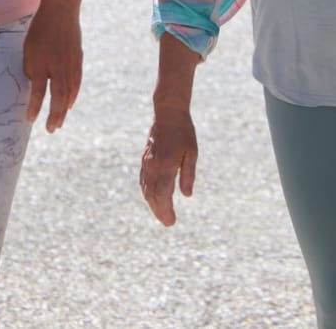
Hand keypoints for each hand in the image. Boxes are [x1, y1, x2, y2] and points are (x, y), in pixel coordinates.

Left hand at [23, 6, 81, 131]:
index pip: (38, 92)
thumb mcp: (28, 48)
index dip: (34, 107)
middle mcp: (56, 66)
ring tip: (59, 123)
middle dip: (54, 115)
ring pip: (68, 93)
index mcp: (41, 63)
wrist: (60, 10)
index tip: (31, 120)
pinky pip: (76, 82)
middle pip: (57, 97)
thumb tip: (34, 86)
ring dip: (64, 110)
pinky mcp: (77, 60)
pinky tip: (69, 105)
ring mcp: (69, 64)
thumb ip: (31, 68)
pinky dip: (73, 95)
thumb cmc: (39, 29)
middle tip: (50, 130)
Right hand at [140, 109, 196, 225]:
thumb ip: (188, 175)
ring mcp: (147, 163)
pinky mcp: (145, 160)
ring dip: (153, 204)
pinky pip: (143, 181)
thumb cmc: (184, 132)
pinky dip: (147, 193)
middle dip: (159, 211)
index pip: (163, 195)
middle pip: (152, 195)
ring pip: (146, 189)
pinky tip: (153, 198)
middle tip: (168, 222)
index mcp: (166, 165)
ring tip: (162, 213)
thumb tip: (187, 195)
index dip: (166, 210)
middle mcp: (153, 166)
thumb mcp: (192, 153)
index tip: (171, 222)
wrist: (168, 113)